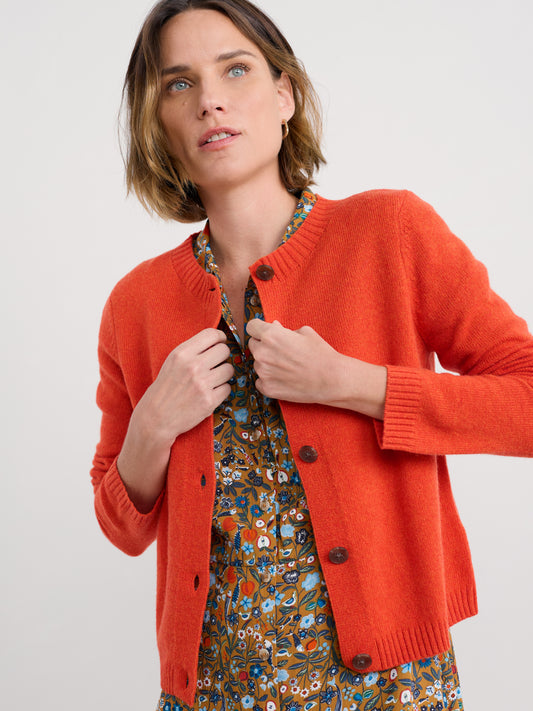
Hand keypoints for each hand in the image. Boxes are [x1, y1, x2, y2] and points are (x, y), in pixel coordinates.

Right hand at [117, 328, 233, 511]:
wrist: (156, 418)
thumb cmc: (165, 388)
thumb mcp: (172, 362)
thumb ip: (192, 350)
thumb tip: (218, 339)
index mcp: (182, 353)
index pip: (212, 334)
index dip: (220, 338)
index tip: (219, 344)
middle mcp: (193, 366)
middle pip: (225, 350)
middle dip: (222, 357)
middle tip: (214, 365)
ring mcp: (202, 384)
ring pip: (229, 369)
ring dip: (223, 375)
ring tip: (211, 381)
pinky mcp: (209, 401)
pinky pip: (228, 388)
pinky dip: (222, 391)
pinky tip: (210, 393)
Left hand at [246, 319, 386, 417]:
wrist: (332, 379)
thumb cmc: (321, 353)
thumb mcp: (305, 332)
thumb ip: (283, 329)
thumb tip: (273, 326)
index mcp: (270, 336)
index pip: (251, 327)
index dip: (259, 328)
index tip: (265, 332)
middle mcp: (262, 353)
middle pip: (253, 345)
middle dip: (263, 345)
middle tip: (280, 351)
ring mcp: (263, 373)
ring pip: (258, 364)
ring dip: (267, 363)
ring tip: (287, 366)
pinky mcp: (267, 389)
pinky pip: (260, 381)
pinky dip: (269, 379)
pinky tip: (284, 378)